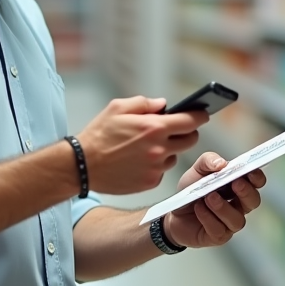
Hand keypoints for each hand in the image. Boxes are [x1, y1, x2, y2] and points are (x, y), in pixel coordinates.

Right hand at [77, 96, 207, 195]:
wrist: (82, 165)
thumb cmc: (98, 134)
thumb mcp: (118, 107)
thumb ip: (145, 103)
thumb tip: (163, 105)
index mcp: (154, 127)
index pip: (191, 121)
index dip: (200, 115)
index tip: (202, 113)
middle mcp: (159, 149)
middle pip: (190, 140)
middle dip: (187, 133)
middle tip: (177, 129)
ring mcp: (156, 168)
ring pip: (175, 156)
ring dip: (169, 150)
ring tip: (148, 146)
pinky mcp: (150, 182)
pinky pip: (162, 171)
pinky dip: (156, 165)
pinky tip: (140, 160)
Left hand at [163, 151, 264, 248]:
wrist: (173, 212)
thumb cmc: (191, 191)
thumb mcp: (196, 170)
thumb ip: (208, 161)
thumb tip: (222, 163)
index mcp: (237, 186)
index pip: (256, 182)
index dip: (257, 177)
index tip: (250, 170)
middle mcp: (238, 205)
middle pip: (253, 201)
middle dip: (246, 192)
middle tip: (235, 183)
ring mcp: (230, 223)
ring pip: (237, 219)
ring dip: (223, 207)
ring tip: (208, 198)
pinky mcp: (218, 236)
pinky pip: (219, 230)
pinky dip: (208, 218)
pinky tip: (199, 209)